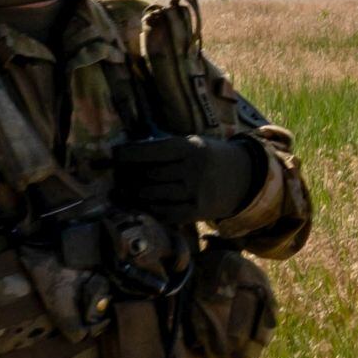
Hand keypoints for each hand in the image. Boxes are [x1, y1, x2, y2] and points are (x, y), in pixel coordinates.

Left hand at [111, 135, 262, 224]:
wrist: (245, 178)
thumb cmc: (210, 158)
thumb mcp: (194, 144)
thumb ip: (167, 149)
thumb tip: (128, 153)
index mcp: (191, 148)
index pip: (152, 151)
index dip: (129, 154)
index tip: (113, 155)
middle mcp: (194, 170)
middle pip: (149, 175)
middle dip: (127, 177)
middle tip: (114, 177)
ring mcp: (196, 192)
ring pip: (154, 196)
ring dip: (132, 196)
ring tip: (118, 193)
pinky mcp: (198, 212)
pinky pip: (165, 213)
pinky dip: (148, 210)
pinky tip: (136, 206)